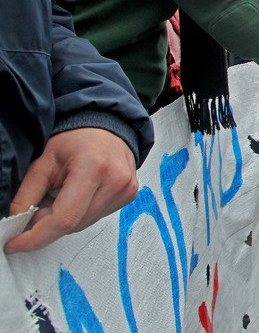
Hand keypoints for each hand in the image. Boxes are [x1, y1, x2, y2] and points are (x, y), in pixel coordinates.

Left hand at [5, 128, 137, 253]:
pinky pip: (96, 218)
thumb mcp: (44, 160)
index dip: (36, 236)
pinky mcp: (129, 196)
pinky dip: (80, 214)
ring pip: (83, 225)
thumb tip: (16, 222)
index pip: (64, 218)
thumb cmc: (77, 140)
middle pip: (73, 224)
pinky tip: (78, 196)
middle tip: (38, 207)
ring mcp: (126, 190)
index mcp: (93, 168)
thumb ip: (27, 193)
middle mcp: (115, 181)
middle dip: (47, 224)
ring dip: (64, 219)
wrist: (109, 129)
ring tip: (60, 196)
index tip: (14, 243)